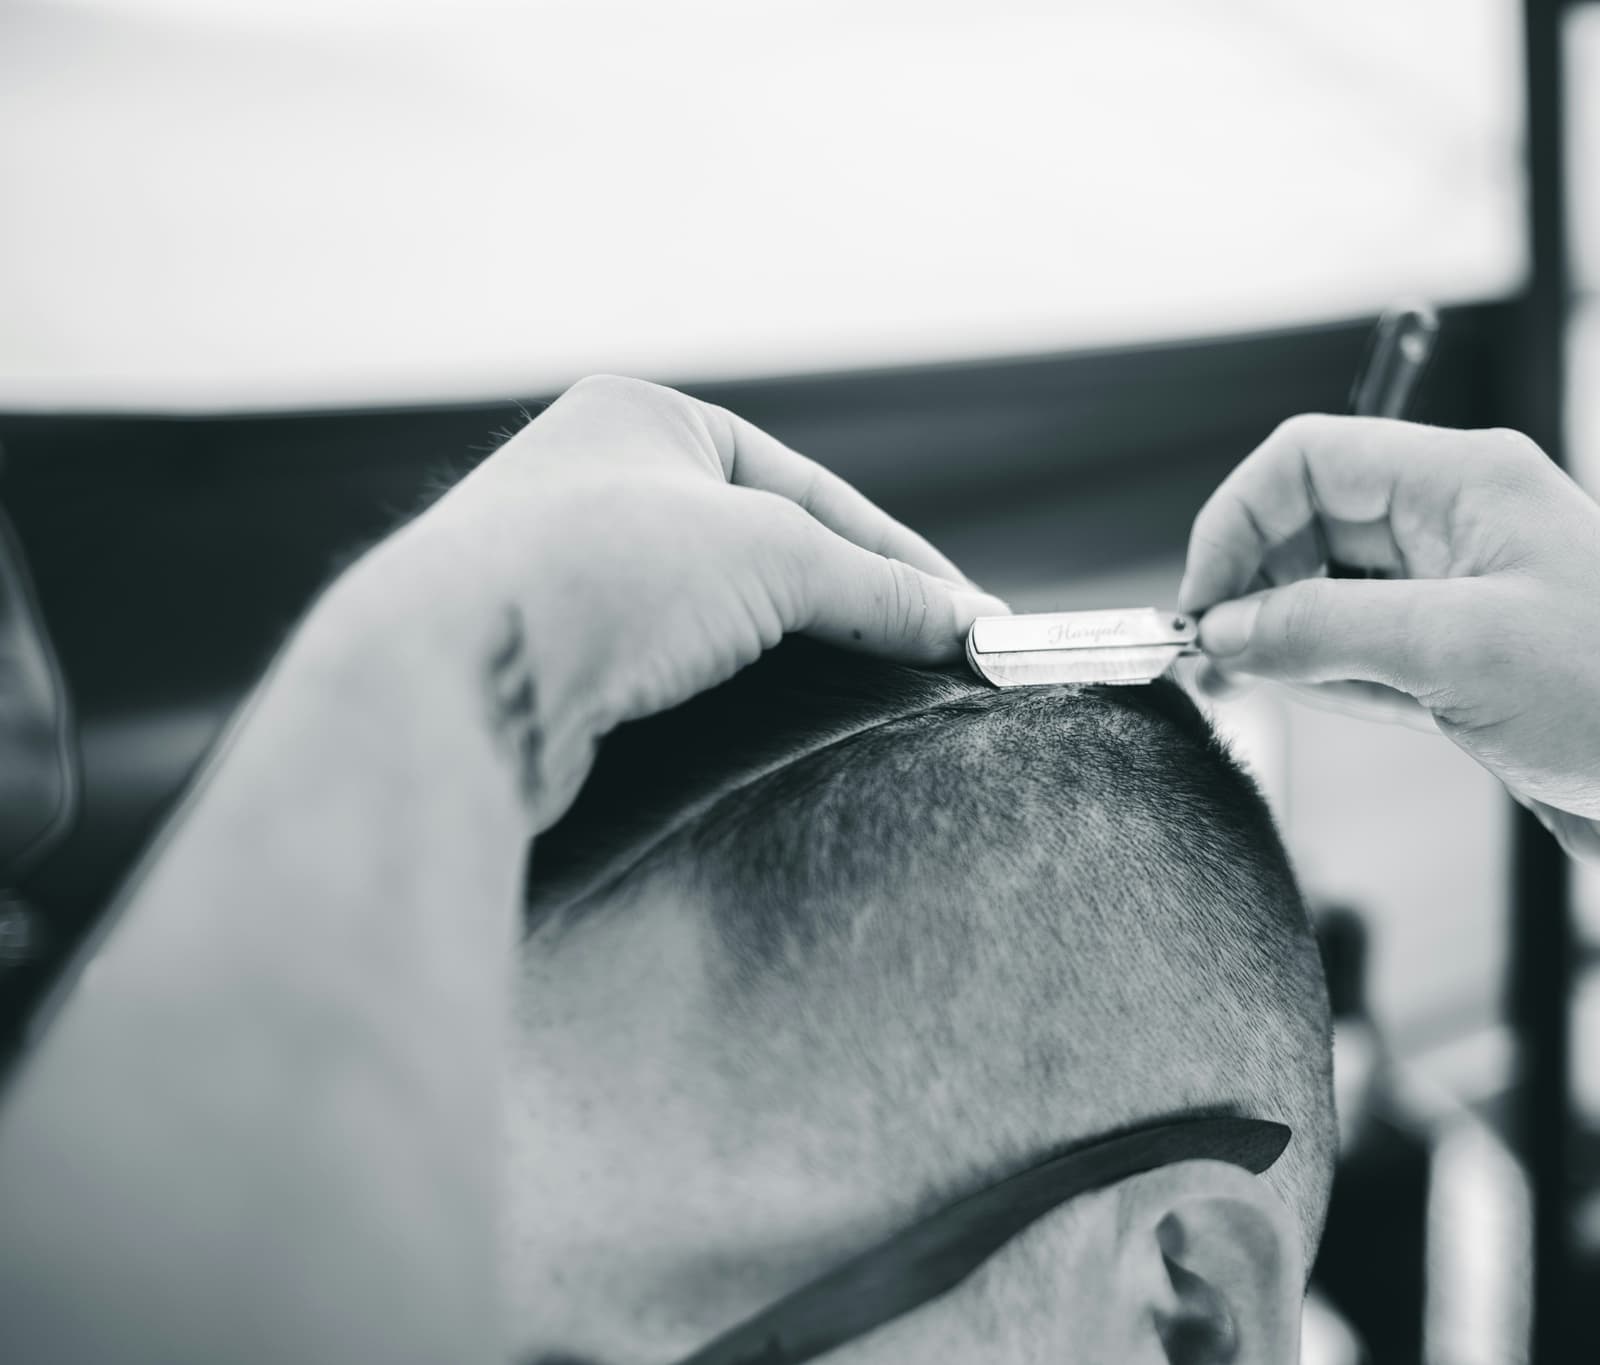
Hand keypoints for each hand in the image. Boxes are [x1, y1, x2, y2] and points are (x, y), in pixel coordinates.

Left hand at [342, 375, 1005, 827]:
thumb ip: (879, 589)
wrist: (453, 678)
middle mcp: (597, 483)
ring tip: (871, 707)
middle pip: (768, 554)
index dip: (900, 560)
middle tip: (935, 667)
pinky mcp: (549, 663)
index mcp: (645, 418)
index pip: (810, 491)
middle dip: (848, 610)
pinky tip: (776, 733)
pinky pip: (670, 676)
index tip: (972, 625)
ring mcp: (566, 575)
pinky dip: (731, 701)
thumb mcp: (775, 556)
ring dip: (791, 661)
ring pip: (718, 621)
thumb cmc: (602, 573)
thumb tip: (974, 628)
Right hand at [1178, 416, 1599, 889]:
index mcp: (1465, 481)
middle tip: (1226, 664)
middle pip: (1311, 526)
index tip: (1204, 607)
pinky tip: (1352, 710)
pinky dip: (1339, 681)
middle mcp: (1460, 525)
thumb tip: (1223, 630)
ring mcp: (1464, 597)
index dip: (1237, 522)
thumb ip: (1322, 631)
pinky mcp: (1469, 665)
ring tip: (1304, 693)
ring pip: (1331, 597)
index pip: (1307, 462)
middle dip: (1259, 588)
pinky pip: (1368, 655)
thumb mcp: (1454, 653)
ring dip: (1298, 643)